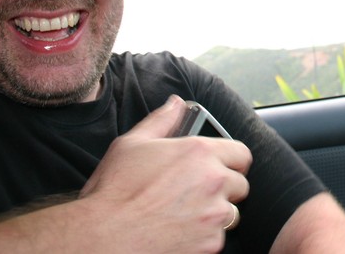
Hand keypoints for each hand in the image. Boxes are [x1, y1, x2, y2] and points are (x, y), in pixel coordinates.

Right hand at [79, 96, 251, 252]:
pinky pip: (217, 238)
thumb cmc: (115, 190)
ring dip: (215, 213)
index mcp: (200, 152)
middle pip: (240, 185)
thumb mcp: (133, 143)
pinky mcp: (209, 244)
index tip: (220, 166)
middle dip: (223, 188)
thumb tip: (175, 105)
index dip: (232, 160)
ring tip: (185, 213)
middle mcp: (213, 182)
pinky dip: (204, 236)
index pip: (241, 154)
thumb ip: (162, 120)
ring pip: (231, 214)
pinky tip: (180, 230)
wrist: (104, 236)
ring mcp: (213, 216)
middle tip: (197, 191)